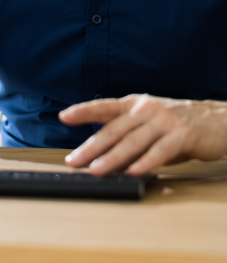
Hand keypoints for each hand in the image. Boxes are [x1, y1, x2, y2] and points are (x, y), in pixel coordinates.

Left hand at [59, 94, 226, 174]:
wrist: (216, 119)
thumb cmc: (176, 123)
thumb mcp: (147, 124)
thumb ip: (126, 137)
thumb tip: (102, 158)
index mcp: (133, 104)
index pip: (104, 106)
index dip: (83, 110)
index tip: (64, 116)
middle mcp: (145, 109)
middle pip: (113, 129)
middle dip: (91, 147)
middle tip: (74, 160)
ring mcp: (163, 121)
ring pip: (132, 141)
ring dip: (112, 157)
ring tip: (97, 170)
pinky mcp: (182, 134)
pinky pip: (160, 150)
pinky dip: (145, 162)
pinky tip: (134, 172)